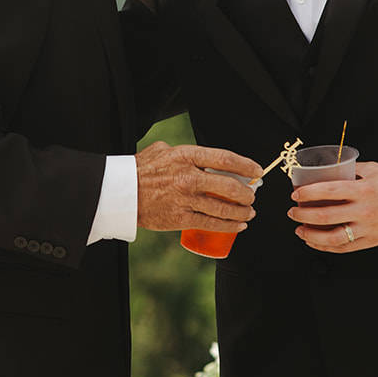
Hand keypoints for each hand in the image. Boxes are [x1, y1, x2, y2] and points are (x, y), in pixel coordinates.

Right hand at [136, 142, 261, 232]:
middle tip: (252, 196)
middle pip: (229, 186)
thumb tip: (202, 156)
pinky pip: (211, 224)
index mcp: (186, 156)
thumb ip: (183, 152)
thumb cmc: (140, 169)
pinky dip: (229, 226)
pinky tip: (239, 226)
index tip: (257, 170)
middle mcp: (188, 177)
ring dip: (242, 212)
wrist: (120, 192)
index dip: (246, 165)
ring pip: (223, 208)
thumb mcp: (162, 150)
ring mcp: (185, 199)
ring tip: (250, 213)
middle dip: (247, 193)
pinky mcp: (180, 218)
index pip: (224, 159)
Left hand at [289, 162, 377, 252]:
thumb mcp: (375, 170)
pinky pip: (344, 247)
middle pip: (326, 216)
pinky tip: (315, 242)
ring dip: (311, 235)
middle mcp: (365, 211)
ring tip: (300, 230)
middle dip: (303, 214)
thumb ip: (351, 170)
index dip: (308, 193)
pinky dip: (326, 246)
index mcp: (365, 190)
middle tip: (293, 212)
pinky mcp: (371, 241)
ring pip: (333, 237)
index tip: (296, 194)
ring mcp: (368, 229)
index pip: (329, 191)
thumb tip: (329, 169)